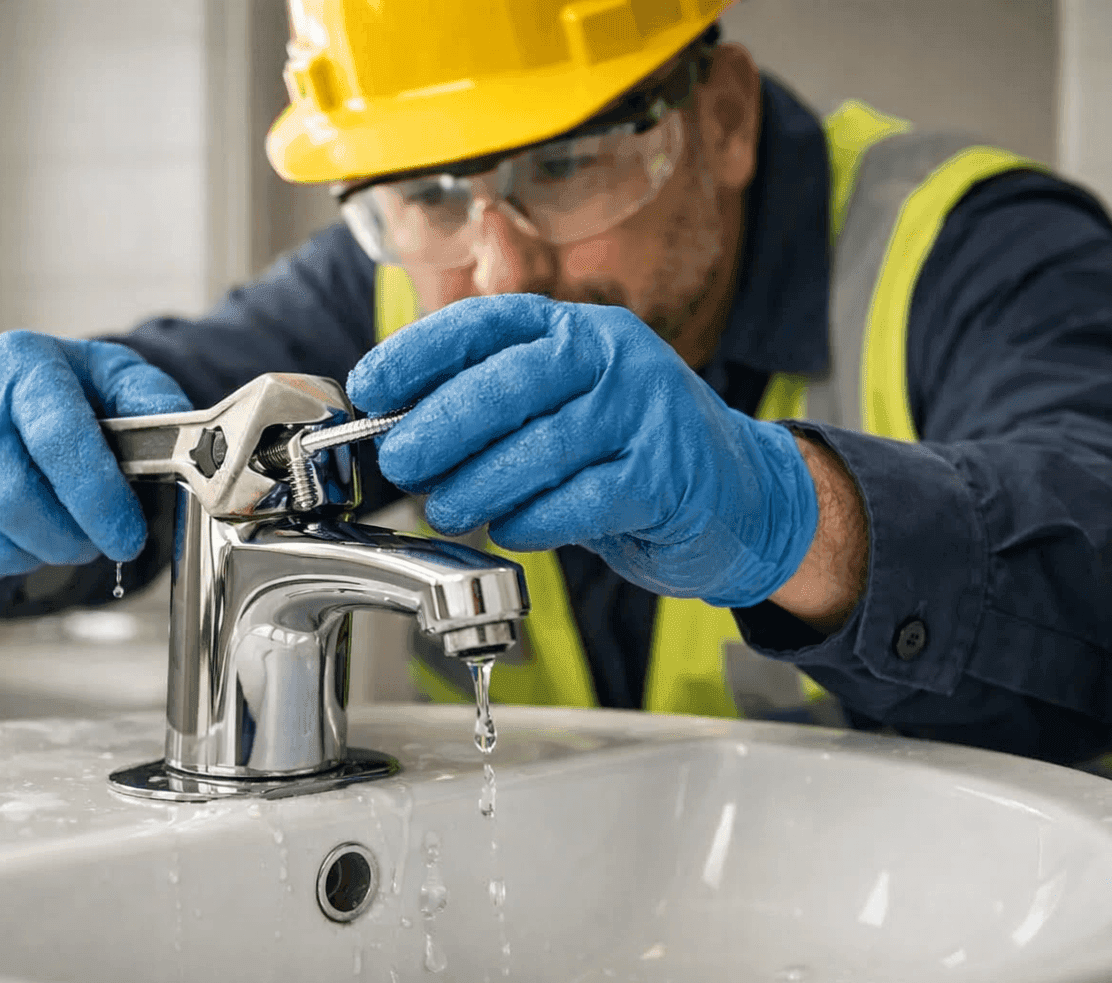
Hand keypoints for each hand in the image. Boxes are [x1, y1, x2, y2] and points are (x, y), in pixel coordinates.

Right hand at [0, 330, 190, 584]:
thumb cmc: (61, 396)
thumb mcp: (115, 382)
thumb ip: (154, 408)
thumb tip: (192, 445)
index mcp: (25, 364)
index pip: (59, 440)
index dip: (96, 500)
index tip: (126, 538)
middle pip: (11, 500)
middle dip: (66, 539)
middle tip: (93, 542)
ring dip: (31, 556)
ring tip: (53, 534)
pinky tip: (9, 538)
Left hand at [346, 294, 819, 607]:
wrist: (742, 496)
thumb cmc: (630, 451)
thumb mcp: (565, 407)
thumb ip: (496, 408)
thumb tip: (399, 429)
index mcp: (577, 329)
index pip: (485, 324)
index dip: (417, 353)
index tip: (369, 387)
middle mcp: (615, 356)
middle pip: (506, 384)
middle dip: (438, 427)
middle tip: (400, 463)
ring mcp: (647, 412)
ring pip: (538, 448)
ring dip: (478, 486)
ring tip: (449, 509)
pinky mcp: (667, 477)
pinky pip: (579, 502)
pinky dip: (533, 522)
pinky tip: (513, 530)